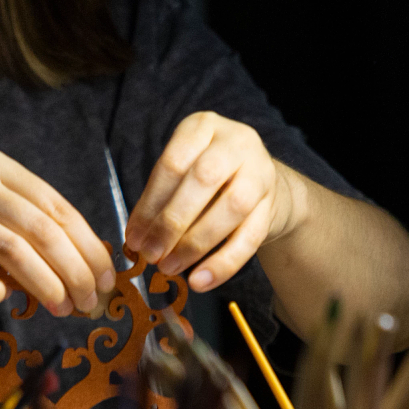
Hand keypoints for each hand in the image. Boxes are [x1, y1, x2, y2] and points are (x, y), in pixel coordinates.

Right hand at [0, 150, 115, 314]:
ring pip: (9, 249)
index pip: (57, 208)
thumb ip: (39, 226)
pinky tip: (2, 298)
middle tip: (90, 302)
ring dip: (44, 283)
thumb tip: (96, 265)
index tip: (108, 280)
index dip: (89, 246)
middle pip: (39, 229)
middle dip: (74, 270)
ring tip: (63, 308)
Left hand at [126, 112, 304, 291]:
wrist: (263, 184)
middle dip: (171, 223)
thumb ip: (160, 199)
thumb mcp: (183, 173)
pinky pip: (250, 237)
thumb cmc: (210, 180)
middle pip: (203, 180)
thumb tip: (136, 239)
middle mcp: (237, 142)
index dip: (150, 204)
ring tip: (170, 267)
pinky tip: (201, 281)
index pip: (173, 163)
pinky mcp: (274, 204)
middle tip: (151, 254)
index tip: (133, 238)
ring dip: (195, 243)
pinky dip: (223, 263)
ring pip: (231, 207)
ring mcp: (260, 171)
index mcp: (203, 127)